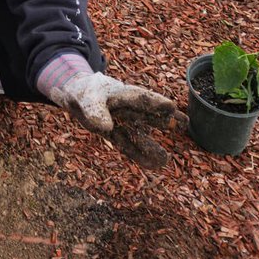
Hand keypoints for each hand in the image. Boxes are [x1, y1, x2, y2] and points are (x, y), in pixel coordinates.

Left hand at [49, 71, 187, 168]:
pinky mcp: (114, 135)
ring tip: (165, 160)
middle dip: (164, 119)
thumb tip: (106, 128)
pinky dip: (139, 156)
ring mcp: (122, 123)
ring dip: (151, 147)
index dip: (154, 102)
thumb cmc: (84, 92)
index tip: (171, 106)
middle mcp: (126, 109)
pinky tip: (152, 166)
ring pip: (140, 135)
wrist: (73, 95)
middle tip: (184, 123)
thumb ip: (95, 111)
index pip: (139, 97)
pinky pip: (128, 146)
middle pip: (148, 115)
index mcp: (121, 94)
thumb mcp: (86, 98)